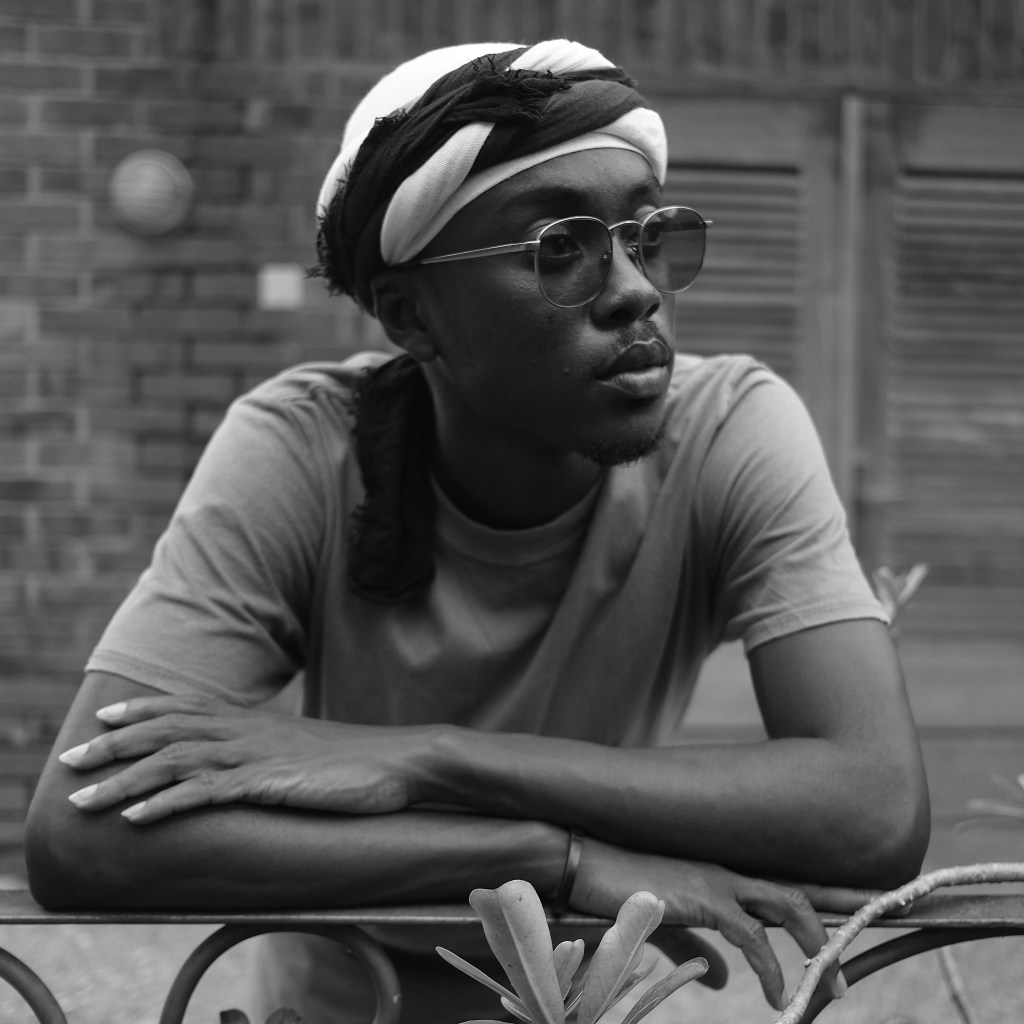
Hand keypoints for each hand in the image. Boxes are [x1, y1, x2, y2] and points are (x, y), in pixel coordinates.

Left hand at [58, 694, 425, 823]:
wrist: (401, 759)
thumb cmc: (357, 760)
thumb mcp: (305, 751)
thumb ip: (271, 751)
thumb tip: (250, 763)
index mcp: (256, 721)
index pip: (187, 707)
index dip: (143, 711)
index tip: (106, 716)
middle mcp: (248, 731)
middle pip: (168, 729)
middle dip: (114, 744)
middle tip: (71, 760)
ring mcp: (257, 755)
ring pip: (175, 761)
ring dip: (124, 780)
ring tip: (83, 800)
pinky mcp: (270, 783)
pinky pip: (207, 792)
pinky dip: (166, 804)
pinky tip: (136, 818)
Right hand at [570, 836, 846, 1011]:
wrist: (579, 863)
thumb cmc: (617, 889)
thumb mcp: (665, 925)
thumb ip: (695, 949)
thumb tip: (721, 980)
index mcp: (721, 875)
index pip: (784, 884)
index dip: (826, 897)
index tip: (864, 907)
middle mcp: (727, 871)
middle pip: (801, 890)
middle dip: (844, 912)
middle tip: (873, 940)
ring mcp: (715, 880)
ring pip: (788, 906)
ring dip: (818, 947)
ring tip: (835, 988)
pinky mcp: (700, 896)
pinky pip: (751, 936)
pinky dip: (771, 969)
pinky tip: (776, 996)